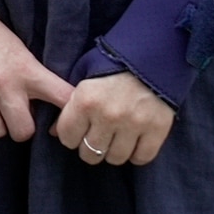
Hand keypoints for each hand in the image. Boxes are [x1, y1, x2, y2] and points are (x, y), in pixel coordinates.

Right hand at [0, 1, 75, 140]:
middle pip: (23, 131)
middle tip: (13, 115)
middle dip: (20, 126)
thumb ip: (30, 75)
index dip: (66, 117)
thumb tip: (38, 105)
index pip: (62, 98)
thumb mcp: (18, 48)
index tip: (59, 123)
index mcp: (26, 69)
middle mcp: (4, 84)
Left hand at [53, 70, 173, 168]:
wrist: (153, 54)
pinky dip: (137, 154)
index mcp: (85, 101)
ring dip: (113, 152)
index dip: (71, 136)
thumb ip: (69, 104)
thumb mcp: (84, 77)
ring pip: (115, 158)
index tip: (79, 130)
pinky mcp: (157, 129)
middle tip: (97, 136)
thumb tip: (56, 132)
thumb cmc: (113, 64)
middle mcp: (108, 115)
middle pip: (90, 154)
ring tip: (116, 138)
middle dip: (90, 147)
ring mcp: (134, 124)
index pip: (67, 138)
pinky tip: (134, 142)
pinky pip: (142, 158)